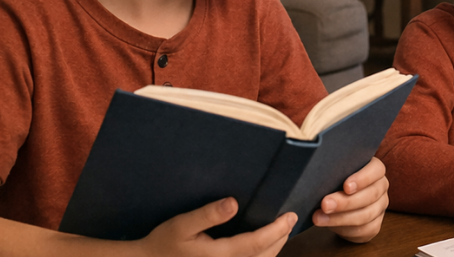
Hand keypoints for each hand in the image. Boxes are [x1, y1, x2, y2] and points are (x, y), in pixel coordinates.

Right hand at [139, 197, 293, 256]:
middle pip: (264, 256)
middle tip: (290, 219)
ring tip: (281, 231)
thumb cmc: (163, 243)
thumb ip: (207, 214)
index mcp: (219, 256)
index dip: (277, 230)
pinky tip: (263, 246)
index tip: (290, 216)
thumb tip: (233, 203)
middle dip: (280, 238)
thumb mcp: (181, 225)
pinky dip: (261, 256)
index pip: (258, 243)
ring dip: (273, 249)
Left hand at [313, 157, 387, 242]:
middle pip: (370, 195)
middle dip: (345, 202)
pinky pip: (363, 230)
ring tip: (319, 217)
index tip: (346, 186)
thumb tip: (317, 174)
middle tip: (325, 204)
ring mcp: (379, 207)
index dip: (363, 179)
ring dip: (340, 218)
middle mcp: (381, 187)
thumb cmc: (336, 182)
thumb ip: (333, 171)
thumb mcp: (336, 173)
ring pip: (366, 215)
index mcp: (375, 171)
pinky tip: (329, 226)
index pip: (377, 170)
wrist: (339, 204)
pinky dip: (344, 230)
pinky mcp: (374, 225)